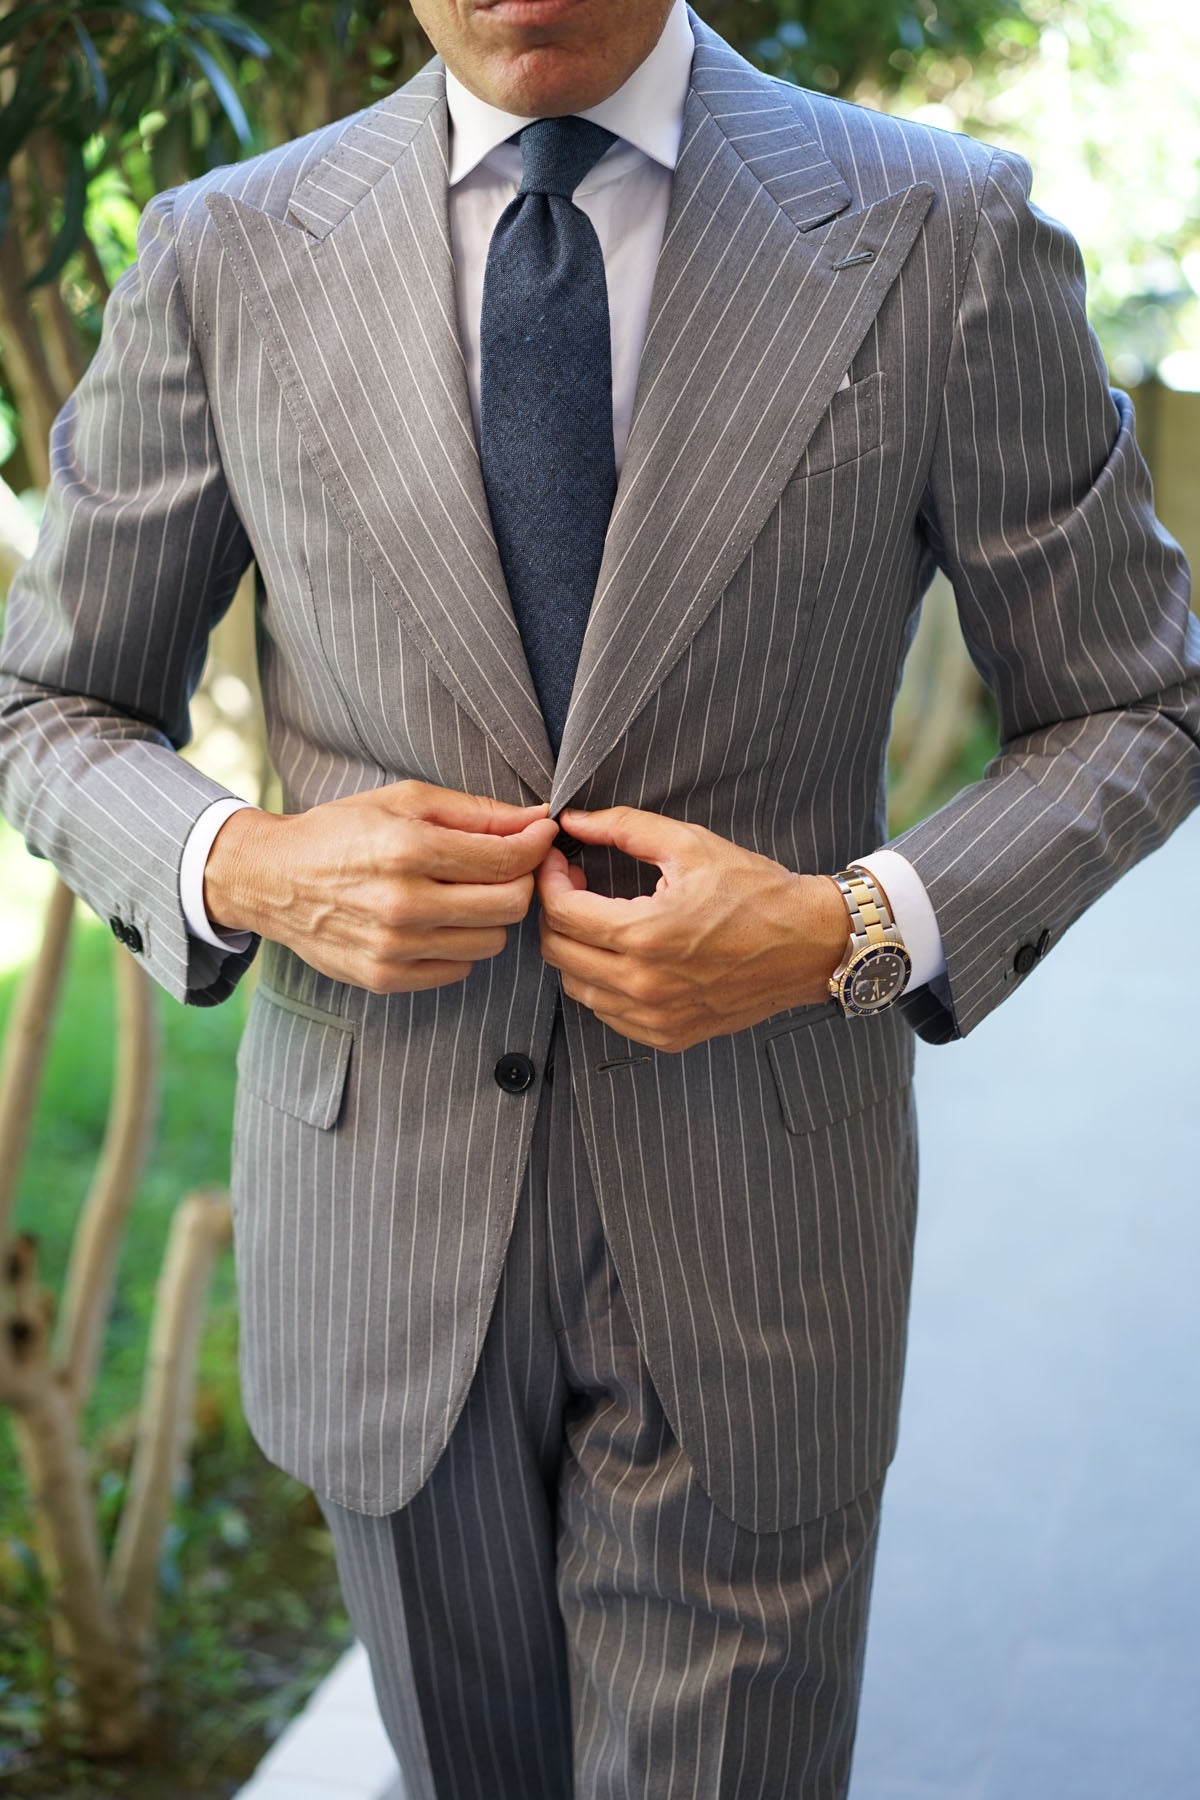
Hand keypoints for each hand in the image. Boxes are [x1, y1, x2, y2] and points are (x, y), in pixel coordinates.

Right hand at [204, 780, 558, 993]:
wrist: (272, 879)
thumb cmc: (341, 831)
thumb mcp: (404, 800)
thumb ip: (474, 811)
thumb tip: (536, 818)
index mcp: (407, 848)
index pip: (506, 859)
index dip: (535, 845)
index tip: (541, 836)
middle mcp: (401, 901)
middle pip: (509, 905)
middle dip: (521, 882)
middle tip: (508, 867)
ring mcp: (392, 946)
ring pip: (490, 942)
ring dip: (490, 916)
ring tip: (466, 894)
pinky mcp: (384, 977)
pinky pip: (459, 969)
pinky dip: (461, 945)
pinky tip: (439, 922)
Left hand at [536, 806, 850, 1052]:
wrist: (810, 944)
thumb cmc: (756, 891)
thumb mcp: (690, 844)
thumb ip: (623, 828)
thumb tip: (572, 820)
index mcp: (645, 934)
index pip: (562, 912)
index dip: (549, 880)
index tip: (560, 862)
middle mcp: (645, 984)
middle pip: (558, 953)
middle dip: (555, 914)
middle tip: (576, 887)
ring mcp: (656, 1017)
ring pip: (577, 987)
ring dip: (576, 951)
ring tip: (599, 921)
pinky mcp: (669, 1035)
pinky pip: (608, 1014)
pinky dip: (602, 985)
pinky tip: (623, 957)